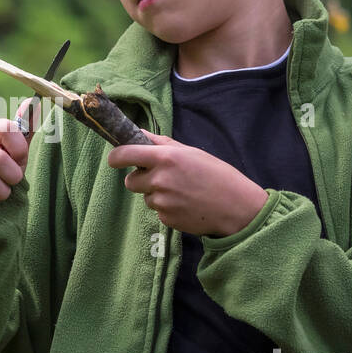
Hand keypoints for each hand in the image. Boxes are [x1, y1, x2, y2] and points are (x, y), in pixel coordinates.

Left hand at [106, 129, 269, 235]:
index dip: (115, 157)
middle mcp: (160, 180)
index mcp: (165, 158)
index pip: (124, 154)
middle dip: (140, 179)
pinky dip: (167, 208)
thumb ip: (161, 144)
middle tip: (162, 178)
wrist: (236, 207)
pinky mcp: (166, 219)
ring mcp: (161, 202)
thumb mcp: (190, 152)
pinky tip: (186, 204)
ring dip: (156, 194)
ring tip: (182, 192)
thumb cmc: (216, 174)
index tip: (115, 159)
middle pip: (130, 181)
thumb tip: (139, 133)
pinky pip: (157, 211)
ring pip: (145, 197)